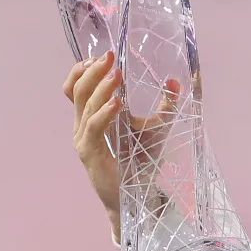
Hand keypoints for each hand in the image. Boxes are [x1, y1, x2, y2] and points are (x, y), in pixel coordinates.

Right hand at [63, 50, 180, 240]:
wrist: (136, 195)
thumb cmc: (142, 160)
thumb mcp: (156, 128)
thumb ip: (165, 106)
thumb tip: (175, 81)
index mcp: (93, 115)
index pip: (75, 87)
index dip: (83, 69)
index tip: (101, 56)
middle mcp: (84, 124)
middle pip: (78, 90)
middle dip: (93, 70)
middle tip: (110, 57)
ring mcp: (84, 138)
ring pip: (84, 105)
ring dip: (101, 88)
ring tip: (116, 75)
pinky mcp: (90, 153)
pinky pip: (94, 128)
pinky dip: (104, 113)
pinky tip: (118, 104)